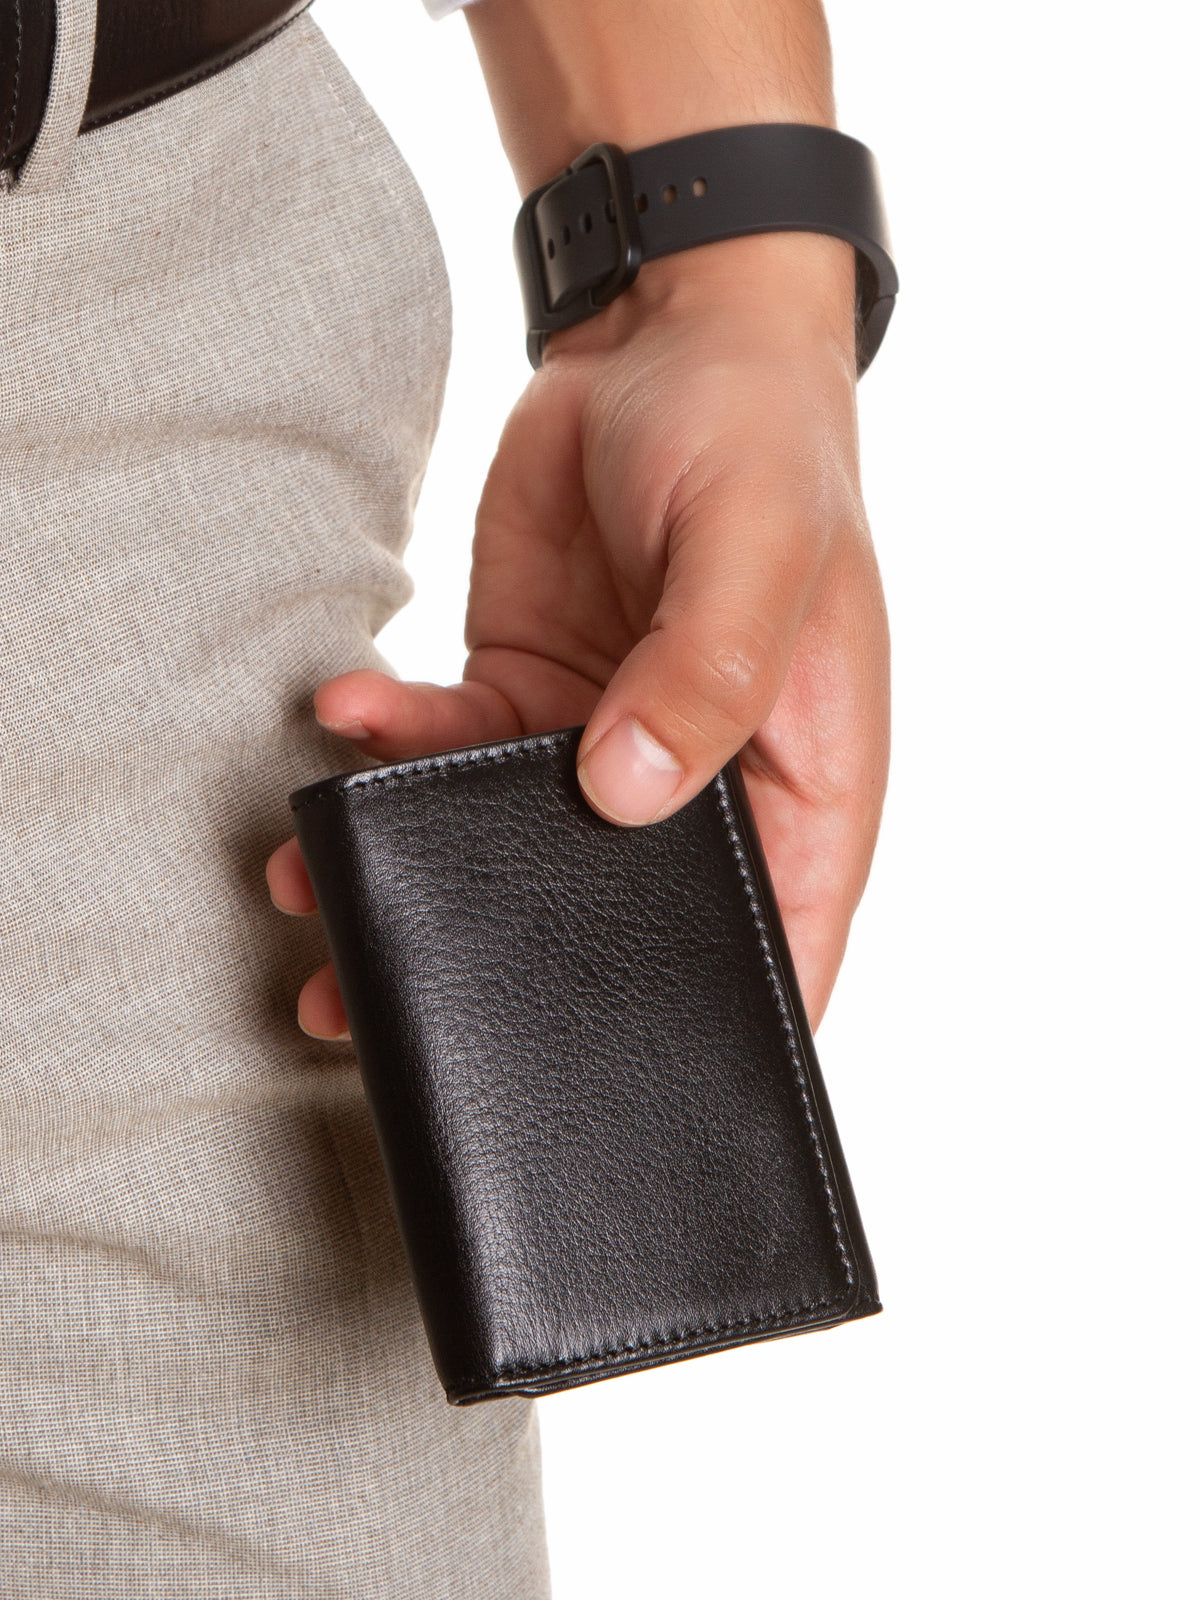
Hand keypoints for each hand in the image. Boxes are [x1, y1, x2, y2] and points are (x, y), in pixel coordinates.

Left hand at [266, 234, 888, 1038]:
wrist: (667, 339)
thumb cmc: (763, 445)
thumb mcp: (760, 553)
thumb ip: (708, 674)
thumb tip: (627, 793)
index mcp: (801, 786)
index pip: (773, 949)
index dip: (709, 1039)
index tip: (607, 1099)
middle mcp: (700, 784)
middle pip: (613, 924)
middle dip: (509, 975)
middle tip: (391, 1019)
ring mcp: (603, 742)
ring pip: (504, 848)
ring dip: (412, 876)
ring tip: (315, 898)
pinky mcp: (523, 686)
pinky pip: (445, 744)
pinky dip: (386, 741)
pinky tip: (339, 714)